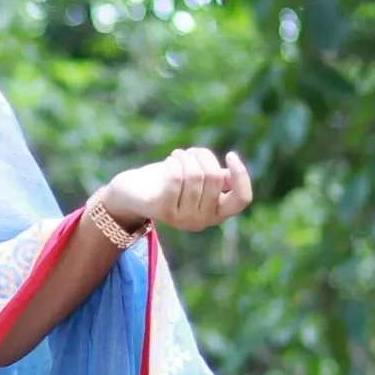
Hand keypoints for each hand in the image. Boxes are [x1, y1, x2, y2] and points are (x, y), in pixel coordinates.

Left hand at [102, 147, 253, 233]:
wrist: (132, 193)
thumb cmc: (169, 182)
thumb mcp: (198, 179)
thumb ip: (217, 178)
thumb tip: (234, 173)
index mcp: (216, 213)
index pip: (242, 199)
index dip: (241, 175)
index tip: (230, 155)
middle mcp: (202, 221)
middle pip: (215, 178)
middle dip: (203, 156)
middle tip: (189, 153)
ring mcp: (182, 219)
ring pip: (195, 175)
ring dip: (186, 157)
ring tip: (177, 156)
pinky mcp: (163, 211)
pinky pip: (176, 178)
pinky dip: (174, 162)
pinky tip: (170, 161)